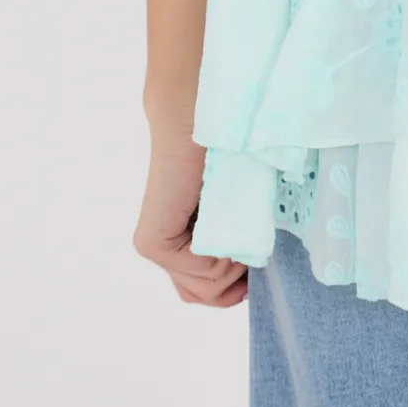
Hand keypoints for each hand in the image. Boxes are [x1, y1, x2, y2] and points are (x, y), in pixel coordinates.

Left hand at [134, 132, 247, 306]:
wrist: (199, 112)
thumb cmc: (230, 147)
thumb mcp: (240, 210)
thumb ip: (234, 245)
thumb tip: (246, 288)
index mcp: (182, 240)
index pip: (204, 291)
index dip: (234, 286)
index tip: (252, 257)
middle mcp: (163, 248)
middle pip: (205, 294)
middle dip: (236, 279)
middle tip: (246, 235)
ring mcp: (155, 246)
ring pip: (207, 288)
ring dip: (236, 263)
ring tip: (236, 218)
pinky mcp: (154, 242)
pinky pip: (203, 273)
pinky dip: (226, 255)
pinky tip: (225, 218)